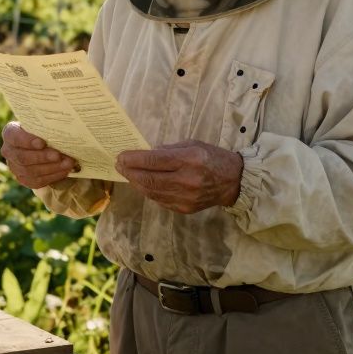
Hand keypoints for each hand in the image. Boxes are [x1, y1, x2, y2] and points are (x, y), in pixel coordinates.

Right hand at [0, 122, 78, 188]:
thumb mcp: (41, 124)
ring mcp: (14, 167)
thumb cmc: (41, 130)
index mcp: (10, 133)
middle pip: (23, 157)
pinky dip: (53, 176)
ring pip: (30, 171)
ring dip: (51, 168)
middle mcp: (8, 150)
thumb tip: (62, 129)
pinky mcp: (23, 179)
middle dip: (42, 157)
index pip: (14, 137)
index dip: (27, 141)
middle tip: (58, 155)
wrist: (39, 144)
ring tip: (68, 164)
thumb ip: (46, 127)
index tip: (42, 143)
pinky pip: (37, 181)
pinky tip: (65, 171)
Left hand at [115, 141, 242, 213]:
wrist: (233, 182)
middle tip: (119, 165)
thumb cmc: (212, 157)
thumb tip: (146, 154)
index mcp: (189, 160)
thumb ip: (168, 150)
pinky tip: (142, 184)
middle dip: (130, 172)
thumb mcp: (192, 145)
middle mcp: (186, 180)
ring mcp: (185, 197)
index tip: (121, 156)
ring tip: (127, 174)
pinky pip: (159, 200)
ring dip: (136, 183)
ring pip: (151, 192)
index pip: (154, 161)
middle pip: (149, 179)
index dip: (134, 159)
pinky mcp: (184, 209)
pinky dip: (148, 191)